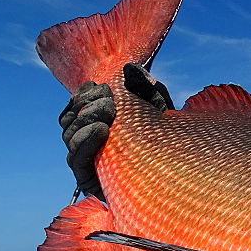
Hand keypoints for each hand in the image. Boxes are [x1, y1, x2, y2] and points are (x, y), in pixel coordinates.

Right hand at [57, 64, 173, 200]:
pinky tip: (101, 129)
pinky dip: (86, 141)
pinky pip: (77, 160)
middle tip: (108, 98)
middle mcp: (89, 143)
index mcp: (98, 124)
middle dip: (85, 104)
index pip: (76, 106)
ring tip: (108, 110)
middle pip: (68, 119)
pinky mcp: (91, 182)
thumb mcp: (161, 110)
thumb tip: (129, 69)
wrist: (182, 182)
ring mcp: (88, 162)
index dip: (82, 94)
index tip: (99, 85)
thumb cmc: (171, 143)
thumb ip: (146, 88)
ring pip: (69, 136)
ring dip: (85, 118)